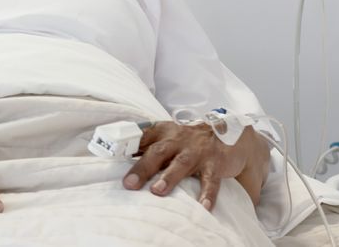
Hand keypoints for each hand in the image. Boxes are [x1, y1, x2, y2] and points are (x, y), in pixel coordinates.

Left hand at [122, 122, 269, 210]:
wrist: (228, 133)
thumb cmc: (187, 139)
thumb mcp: (166, 136)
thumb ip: (145, 145)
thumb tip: (116, 158)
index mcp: (163, 132)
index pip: (140, 138)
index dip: (125, 146)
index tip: (110, 156)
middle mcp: (179, 140)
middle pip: (158, 152)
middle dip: (142, 168)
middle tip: (129, 184)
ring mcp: (198, 152)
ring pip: (181, 163)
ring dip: (169, 177)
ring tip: (158, 191)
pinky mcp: (216, 164)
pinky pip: (211, 180)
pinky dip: (207, 194)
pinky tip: (203, 207)